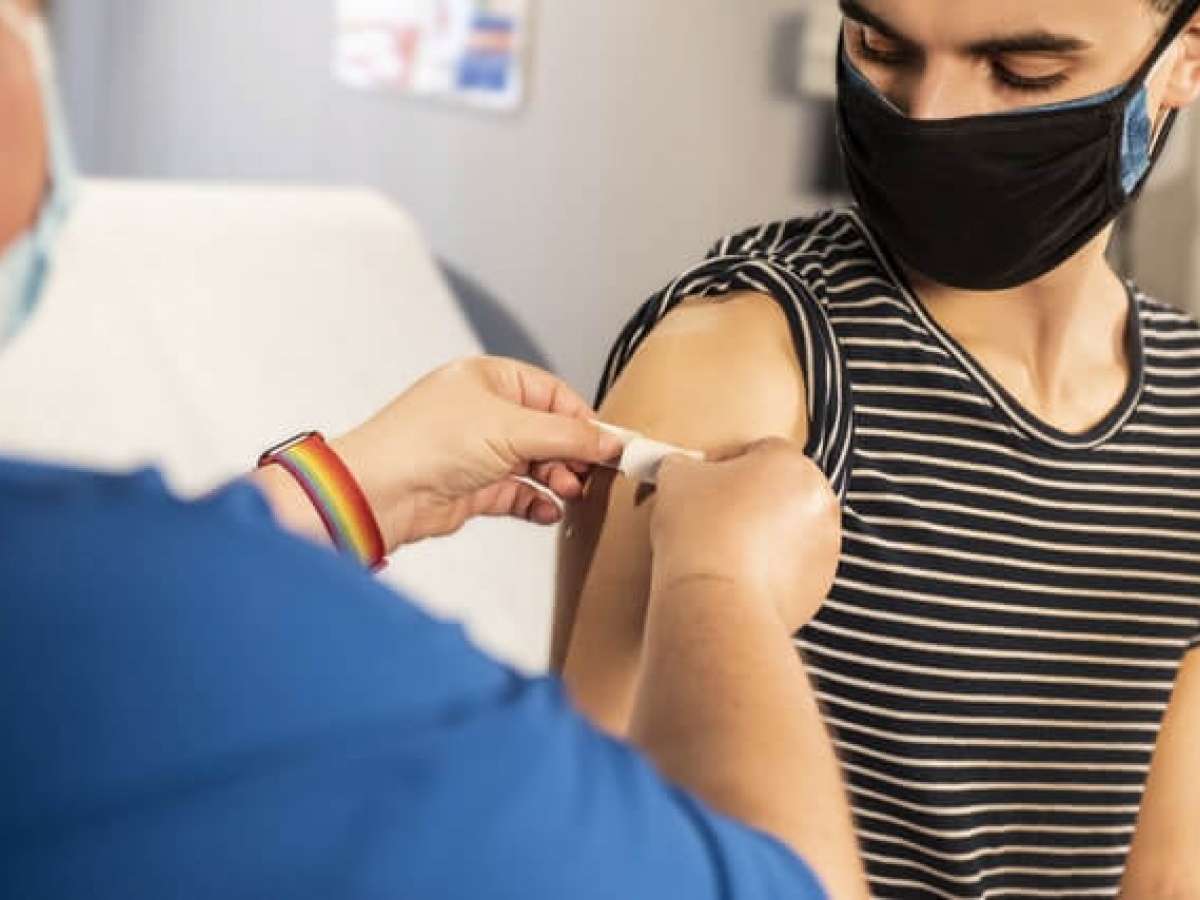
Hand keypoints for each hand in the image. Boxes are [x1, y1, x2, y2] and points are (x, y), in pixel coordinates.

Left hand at [333, 357, 623, 547]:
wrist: (379, 491)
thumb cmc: (426, 443)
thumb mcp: (512, 429)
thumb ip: (569, 436)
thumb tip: (611, 441)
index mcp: (489, 379)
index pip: (554, 395)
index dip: (585, 421)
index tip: (614, 446)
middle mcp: (483, 412)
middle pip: (548, 431)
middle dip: (572, 454)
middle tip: (593, 474)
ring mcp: (477, 451)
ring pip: (534, 464)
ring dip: (557, 480)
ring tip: (571, 493)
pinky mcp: (472, 488)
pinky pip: (517, 494)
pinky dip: (536, 503)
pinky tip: (550, 511)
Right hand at [649, 438, 840, 631]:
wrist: (714, 598)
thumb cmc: (700, 531)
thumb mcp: (677, 476)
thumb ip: (686, 465)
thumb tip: (683, 470)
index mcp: (791, 463)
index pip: (759, 451)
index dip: (727, 464)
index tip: (706, 481)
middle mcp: (818, 500)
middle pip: (781, 490)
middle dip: (752, 499)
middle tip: (716, 515)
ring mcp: (825, 545)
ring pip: (790, 530)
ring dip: (763, 534)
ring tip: (724, 549)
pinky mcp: (819, 584)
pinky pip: (793, 568)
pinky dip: (771, 569)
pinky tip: (738, 574)